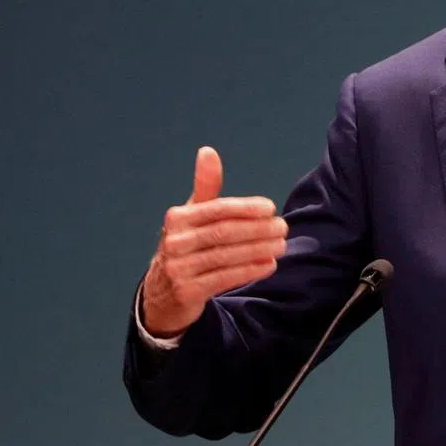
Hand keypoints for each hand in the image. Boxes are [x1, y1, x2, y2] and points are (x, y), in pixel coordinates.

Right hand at [141, 146, 287, 338]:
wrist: (162, 294)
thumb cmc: (187, 245)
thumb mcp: (192, 215)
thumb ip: (205, 186)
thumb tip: (208, 150)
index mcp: (177, 218)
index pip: (217, 210)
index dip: (246, 208)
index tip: (271, 207)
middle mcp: (174, 242)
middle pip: (224, 232)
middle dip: (258, 230)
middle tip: (283, 228)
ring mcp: (178, 268)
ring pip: (227, 256)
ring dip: (259, 250)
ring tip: (281, 246)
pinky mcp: (186, 292)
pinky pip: (224, 278)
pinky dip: (250, 270)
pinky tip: (269, 265)